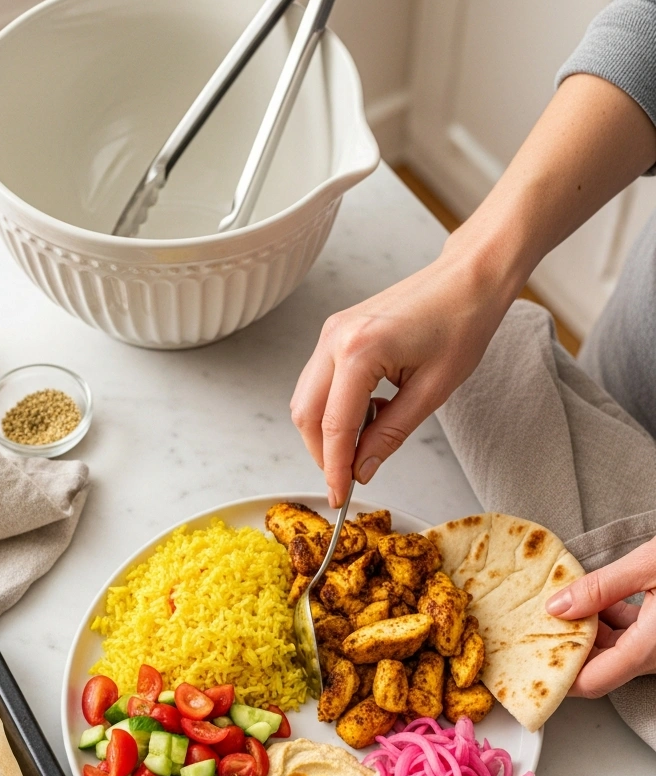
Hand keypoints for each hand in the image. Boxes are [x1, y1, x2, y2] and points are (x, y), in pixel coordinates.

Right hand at [290, 244, 507, 505]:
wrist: (468, 279)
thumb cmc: (461, 323)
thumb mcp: (432, 391)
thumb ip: (391, 433)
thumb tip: (363, 468)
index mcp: (359, 351)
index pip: (334, 426)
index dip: (334, 468)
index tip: (341, 496)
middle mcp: (335, 338)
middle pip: (306, 413)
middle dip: (322, 452)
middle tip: (349, 477)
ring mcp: (332, 331)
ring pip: (306, 398)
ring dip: (326, 431)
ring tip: (364, 445)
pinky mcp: (337, 331)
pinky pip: (319, 380)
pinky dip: (333, 408)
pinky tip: (367, 415)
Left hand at [546, 537, 655, 696]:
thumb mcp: (650, 565)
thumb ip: (601, 587)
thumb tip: (557, 606)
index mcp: (653, 647)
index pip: (592, 683)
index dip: (558, 676)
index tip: (528, 658)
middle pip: (599, 667)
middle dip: (567, 647)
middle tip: (535, 623)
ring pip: (615, 651)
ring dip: (588, 631)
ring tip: (561, 602)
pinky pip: (632, 636)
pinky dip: (610, 620)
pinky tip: (596, 595)